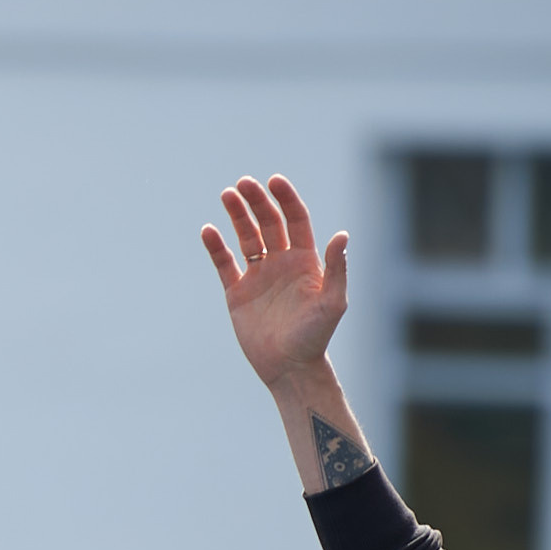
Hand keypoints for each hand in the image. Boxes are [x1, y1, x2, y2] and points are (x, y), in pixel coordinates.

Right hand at [200, 174, 348, 389]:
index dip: (286, 198)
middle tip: (243, 184)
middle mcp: (282, 263)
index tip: (274, 181)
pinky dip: (215, 246)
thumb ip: (336, 268)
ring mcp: (258, 276)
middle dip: (256, 201)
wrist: (290, 368)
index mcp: (305, 260)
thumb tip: (342, 234)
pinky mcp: (238, 292)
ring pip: (246, 236)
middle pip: (268, 222)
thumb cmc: (316, 337)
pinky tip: (208, 230)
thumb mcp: (333, 302)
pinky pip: (224, 263)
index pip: (295, 219)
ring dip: (236, 215)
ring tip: (227, 194)